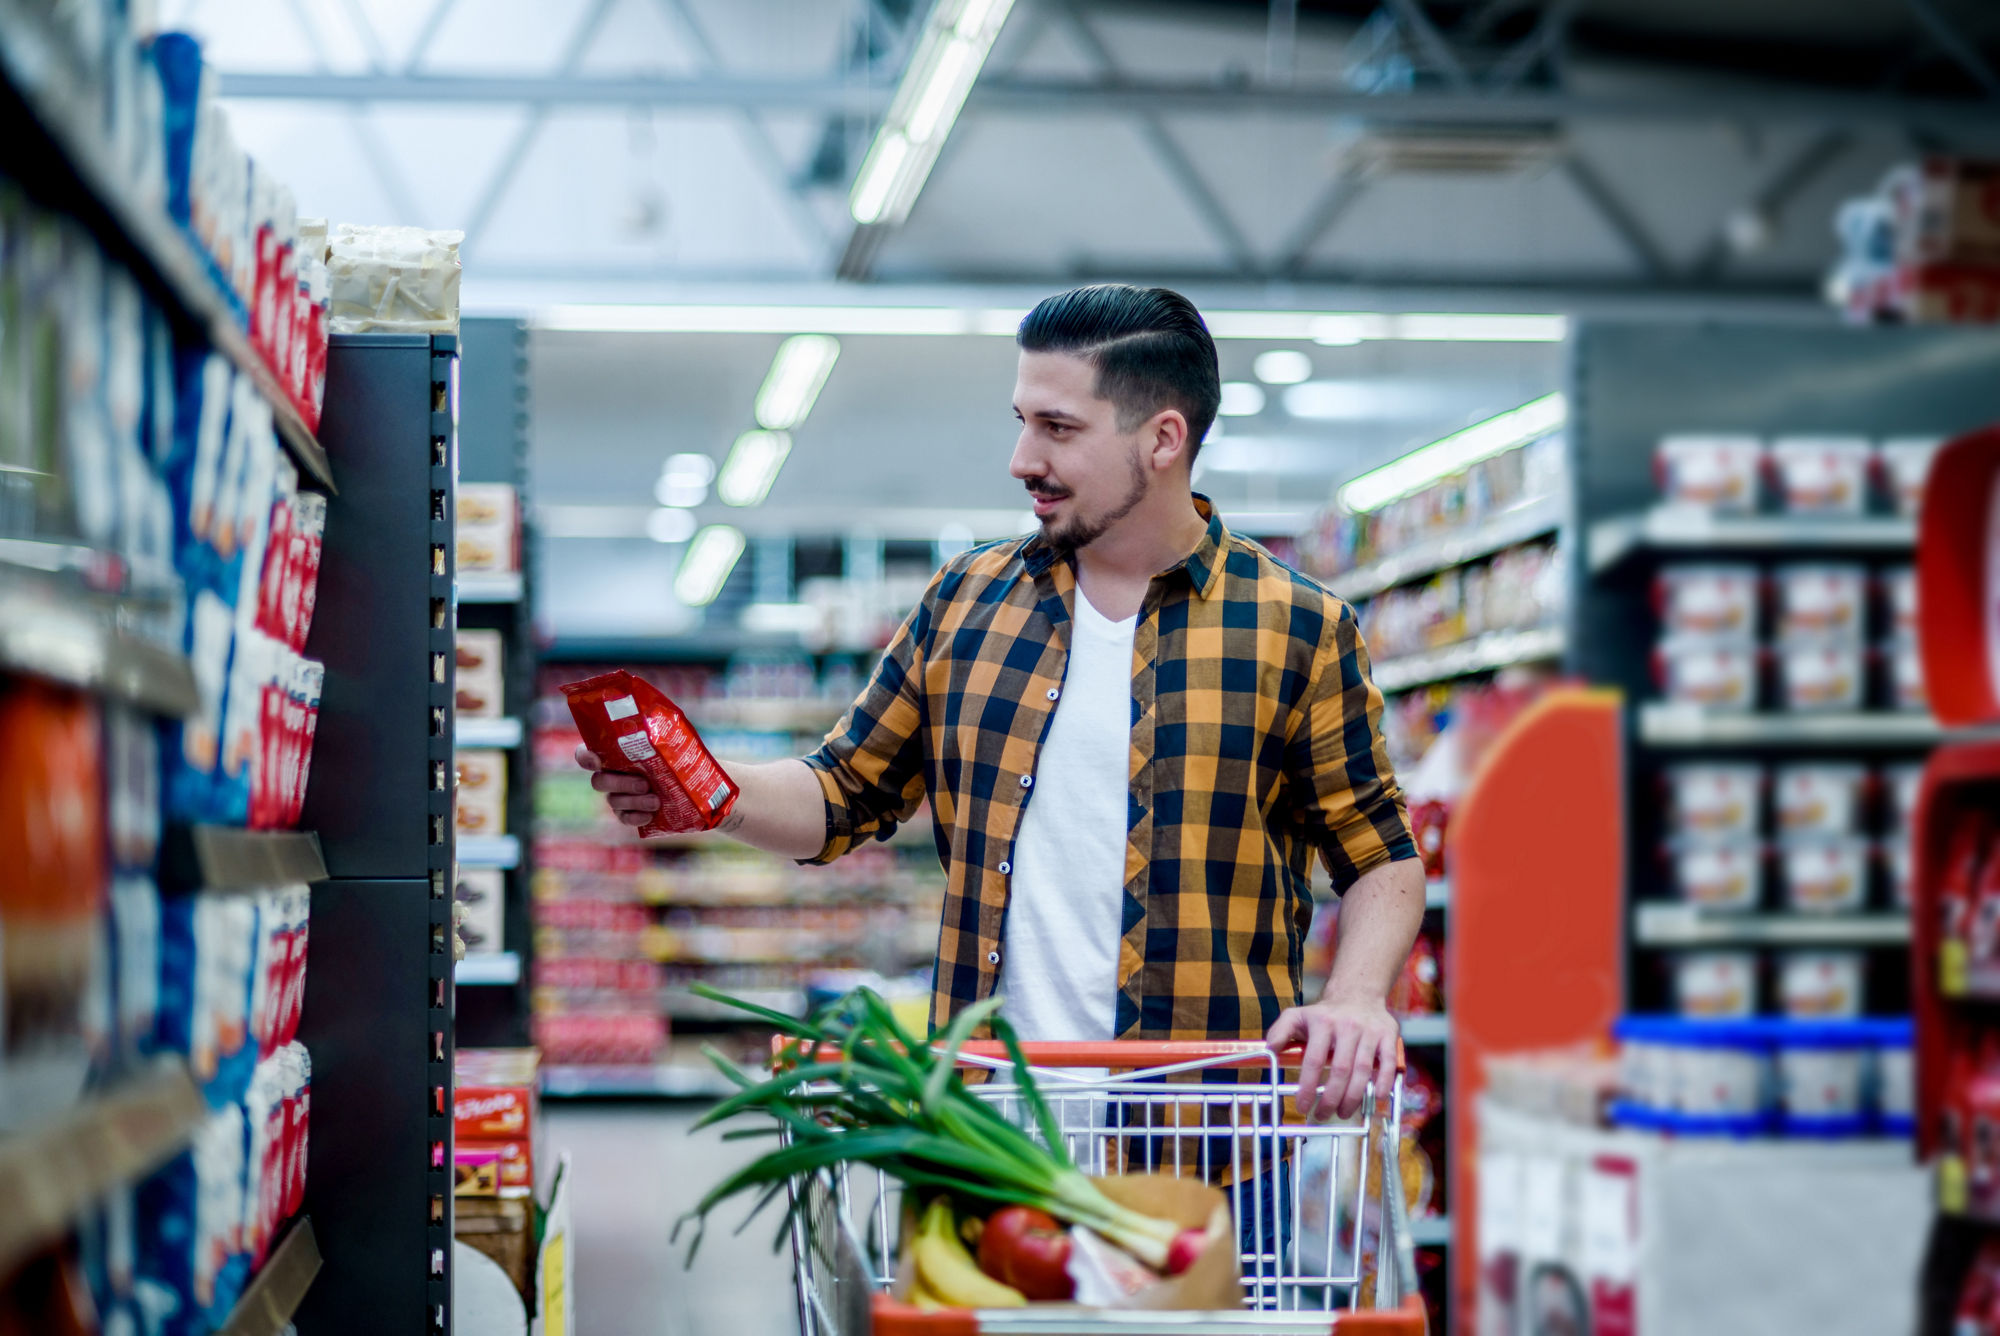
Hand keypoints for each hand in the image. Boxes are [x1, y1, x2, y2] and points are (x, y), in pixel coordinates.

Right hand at [574, 741, 689, 830]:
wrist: (682, 779)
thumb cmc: (670, 751)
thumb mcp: (665, 738)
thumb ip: (656, 732)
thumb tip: (659, 723)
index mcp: (611, 753)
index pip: (584, 755)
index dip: (586, 758)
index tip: (597, 761)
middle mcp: (608, 774)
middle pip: (599, 782)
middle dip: (620, 784)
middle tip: (644, 784)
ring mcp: (616, 795)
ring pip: (614, 801)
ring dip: (635, 802)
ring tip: (656, 801)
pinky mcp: (627, 812)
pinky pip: (624, 817)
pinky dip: (636, 817)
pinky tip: (649, 815)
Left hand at [1266, 993, 1402, 1121]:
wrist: (1358, 993)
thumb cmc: (1324, 1014)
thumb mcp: (1297, 1016)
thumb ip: (1279, 1031)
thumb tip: (1268, 1051)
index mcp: (1322, 1022)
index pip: (1314, 1060)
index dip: (1308, 1086)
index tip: (1303, 1107)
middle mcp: (1347, 1026)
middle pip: (1340, 1069)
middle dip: (1331, 1098)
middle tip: (1323, 1115)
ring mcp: (1370, 1031)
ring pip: (1363, 1070)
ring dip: (1353, 1097)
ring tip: (1343, 1113)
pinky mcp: (1388, 1035)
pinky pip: (1388, 1063)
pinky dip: (1384, 1082)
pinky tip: (1376, 1098)